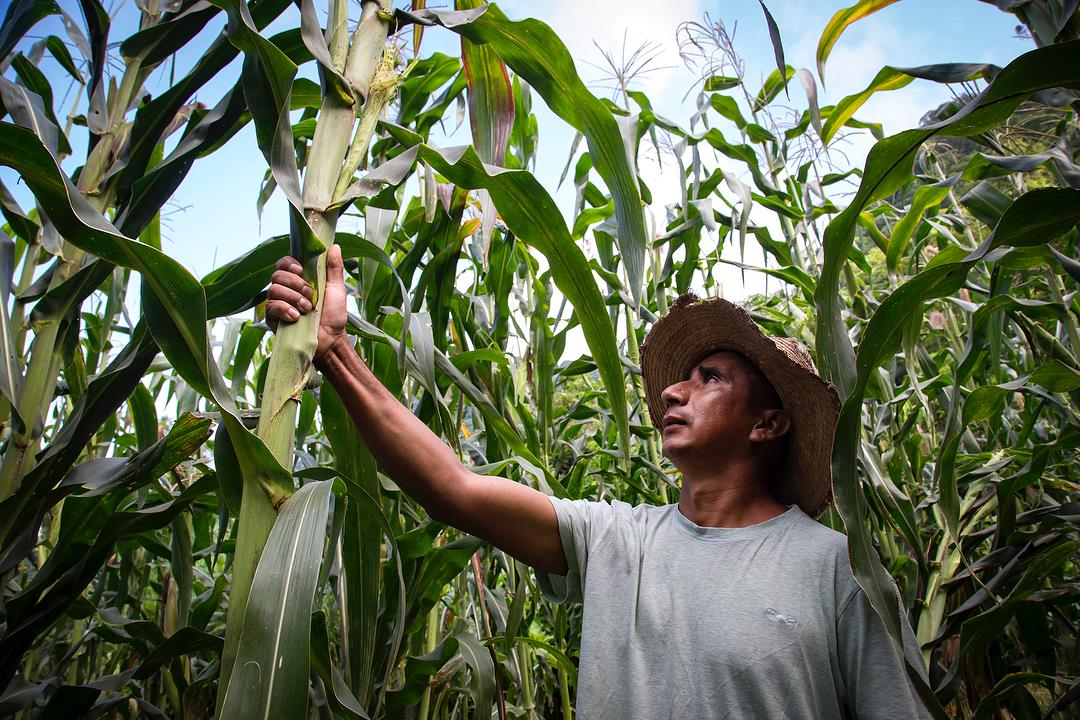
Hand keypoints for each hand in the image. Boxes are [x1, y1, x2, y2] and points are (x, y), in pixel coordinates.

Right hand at [266, 243, 347, 359]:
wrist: (331, 339)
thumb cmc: (334, 315)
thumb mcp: (337, 289)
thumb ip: (334, 268)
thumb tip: (334, 246)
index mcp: (298, 281)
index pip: (283, 264)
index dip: (289, 263)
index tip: (302, 271)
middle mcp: (285, 290)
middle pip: (277, 275)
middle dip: (295, 284)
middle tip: (310, 295)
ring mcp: (278, 304)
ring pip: (273, 290)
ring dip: (293, 298)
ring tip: (307, 309)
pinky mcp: (273, 319)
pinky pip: (271, 307)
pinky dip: (285, 309)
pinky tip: (296, 317)